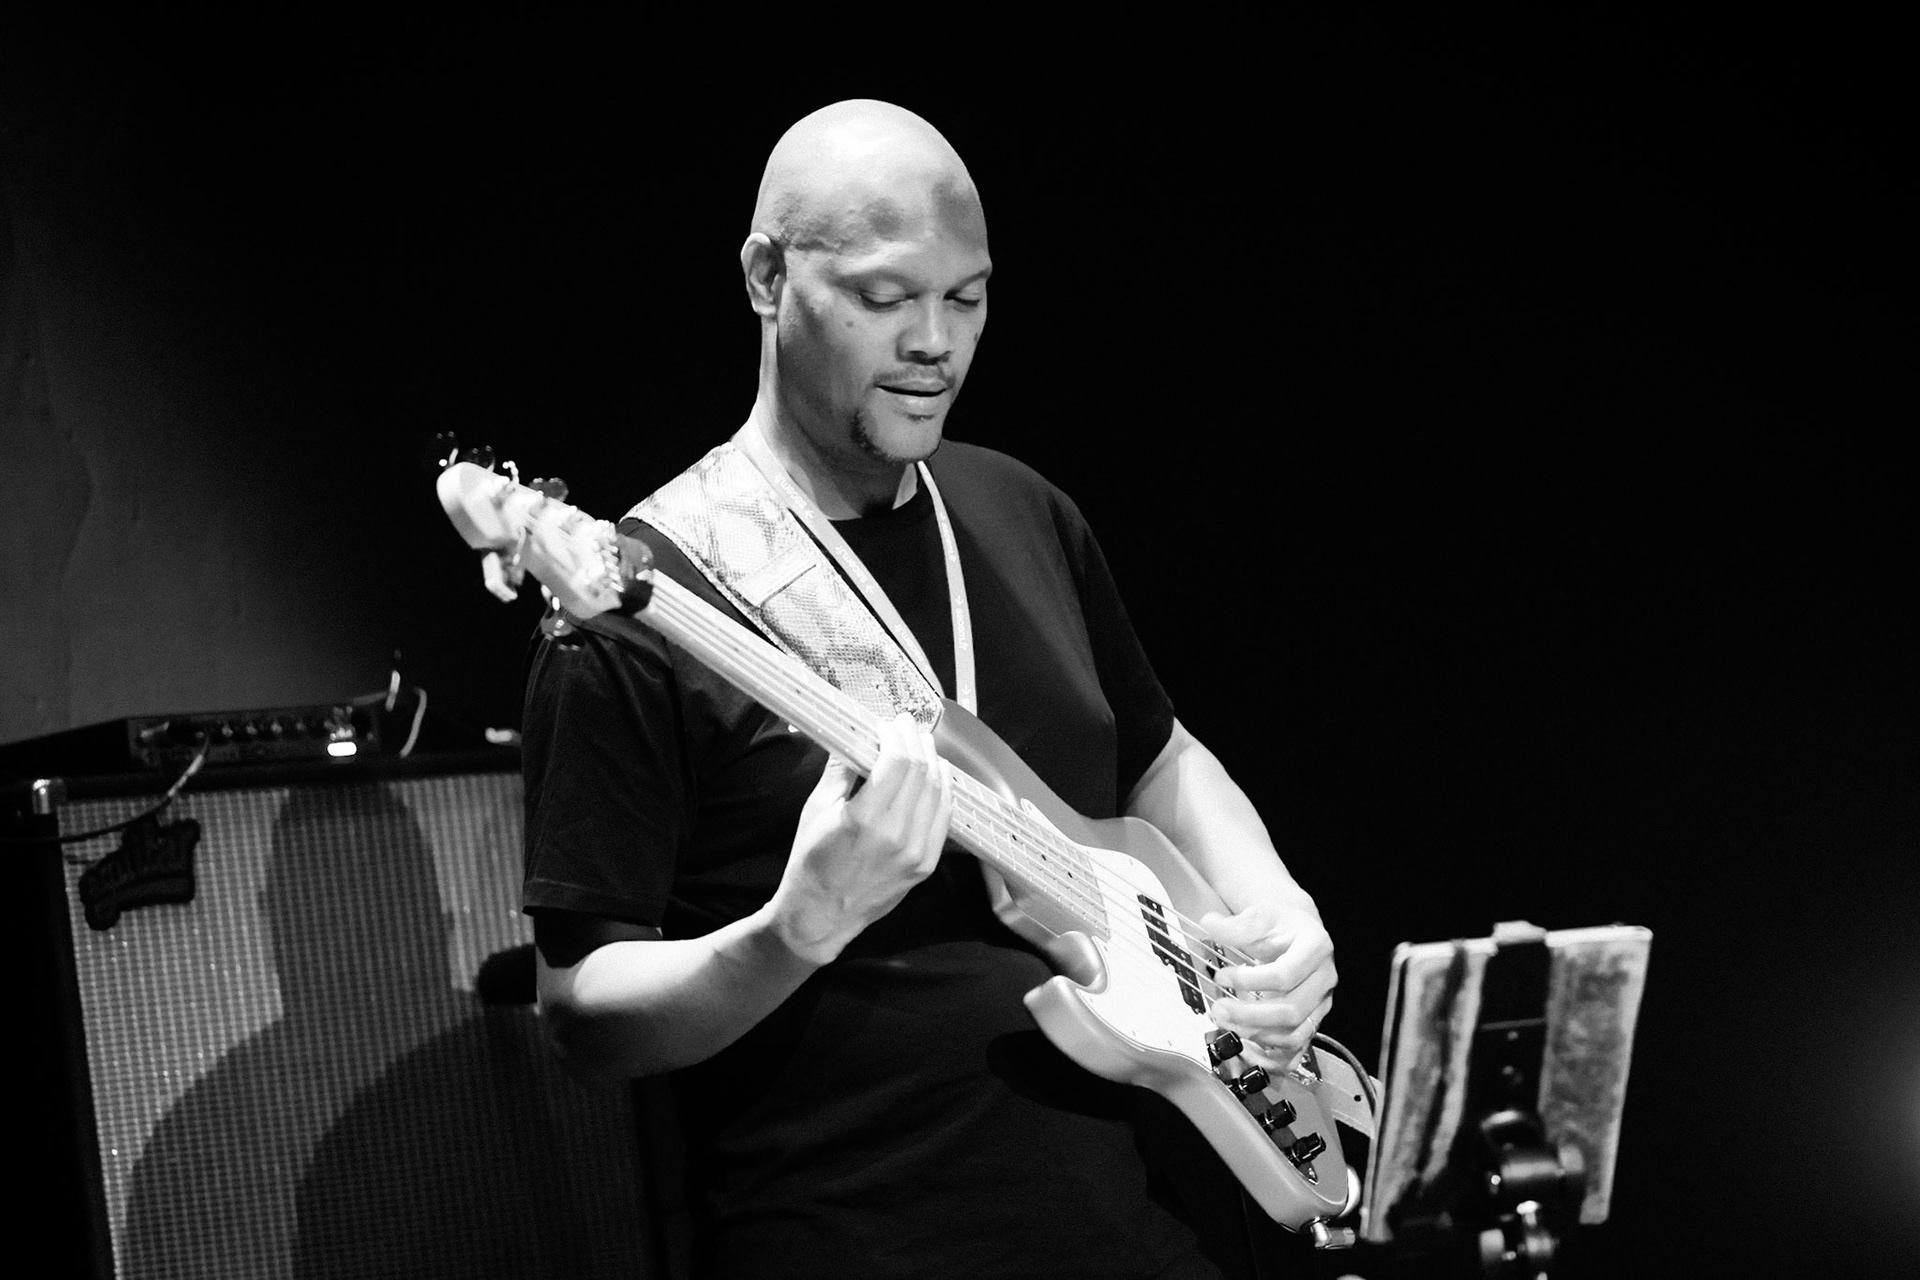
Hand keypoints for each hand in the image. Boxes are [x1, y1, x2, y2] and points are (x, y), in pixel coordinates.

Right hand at [767, 714, 952, 964]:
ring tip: (921, 745)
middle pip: (921, 771)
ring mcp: (918, 852)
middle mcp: (898, 835)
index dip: (898, 734)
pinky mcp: (927, 864)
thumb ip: (839, 769)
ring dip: (932, 761)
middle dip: (915, 741)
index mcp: (865, 819)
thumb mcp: (816, 809)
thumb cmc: (811, 861)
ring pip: (938, 791)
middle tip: (906, 726)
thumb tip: (855, 735)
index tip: (891, 722)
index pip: (898, 761)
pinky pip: (943, 817)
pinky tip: (935, 775)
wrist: (821, 916)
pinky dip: (942, 790)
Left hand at [1203, 900, 1336, 1070]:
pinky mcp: (1313, 1020)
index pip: (1284, 975)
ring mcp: (1321, 1002)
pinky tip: (1246, 1048)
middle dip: (1249, 1015)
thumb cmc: (1280, 922)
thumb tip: (1210, 925)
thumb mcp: (1259, 914)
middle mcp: (1324, 978)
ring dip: (1257, 1035)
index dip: (1248, 981)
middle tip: (1218, 1009)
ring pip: (1295, 1033)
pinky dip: (1273, 1056)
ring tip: (1226, 1024)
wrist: (1297, 929)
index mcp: (1316, 947)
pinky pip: (1298, 1048)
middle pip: (1291, 1010)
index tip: (1221, 976)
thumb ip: (1236, 925)